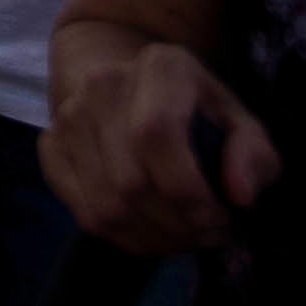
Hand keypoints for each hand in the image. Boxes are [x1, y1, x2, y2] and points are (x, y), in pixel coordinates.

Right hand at [38, 38, 281, 255]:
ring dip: (152, 239)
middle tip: (207, 234)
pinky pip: (84, 214)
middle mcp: (103, 85)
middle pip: (131, 182)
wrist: (130, 81)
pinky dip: (124, 238)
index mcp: (159, 67)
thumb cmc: (195, 107)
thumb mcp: (240, 120)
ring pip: (106, 207)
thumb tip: (240, 196)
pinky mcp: (52, 146)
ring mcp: (69, 116)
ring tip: (183, 236)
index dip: (188, 191)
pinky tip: (151, 231)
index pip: (157, 134)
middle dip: (177, 226)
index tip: (219, 217)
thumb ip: (254, 155)